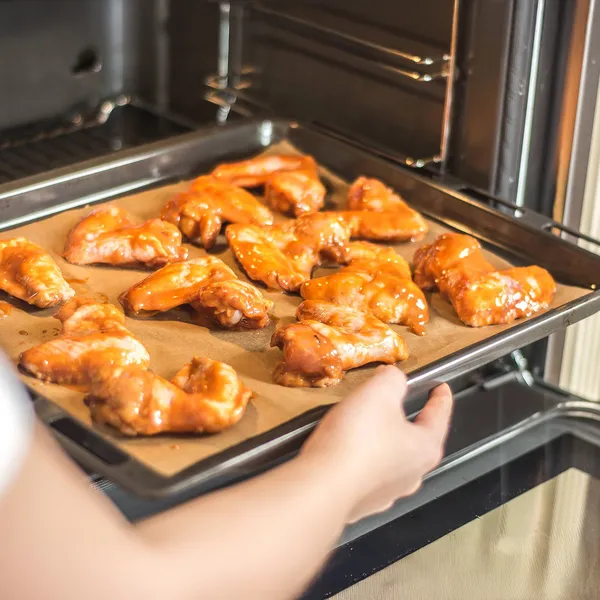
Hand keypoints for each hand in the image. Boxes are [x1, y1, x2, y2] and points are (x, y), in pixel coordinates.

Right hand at [301, 366, 452, 522]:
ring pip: (392, 462)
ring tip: (369, 428)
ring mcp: (387, 494)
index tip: (442, 389)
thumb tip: (393, 377)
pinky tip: (347, 453)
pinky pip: (366, 477)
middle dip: (410, 423)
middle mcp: (412, 475)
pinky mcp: (362, 505)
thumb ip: (393, 379)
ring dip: (384, 444)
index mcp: (424, 448)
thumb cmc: (358, 439)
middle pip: (417, 442)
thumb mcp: (379, 393)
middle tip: (399, 406)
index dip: (441, 399)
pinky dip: (361, 463)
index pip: (440, 417)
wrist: (323, 487)